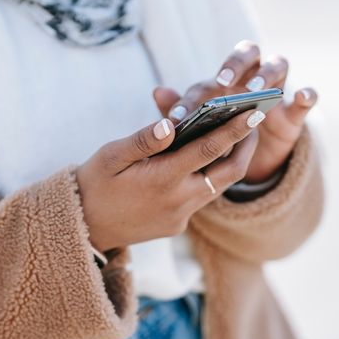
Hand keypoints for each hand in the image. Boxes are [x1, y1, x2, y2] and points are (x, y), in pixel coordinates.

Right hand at [77, 111, 262, 251]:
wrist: (82, 228)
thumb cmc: (94, 183)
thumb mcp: (111, 156)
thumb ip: (143, 140)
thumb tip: (171, 124)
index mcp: (163, 179)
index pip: (210, 149)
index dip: (236, 129)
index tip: (256, 111)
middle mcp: (179, 201)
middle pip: (230, 172)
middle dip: (246, 146)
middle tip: (253, 121)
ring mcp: (180, 216)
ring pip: (219, 186)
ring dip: (231, 162)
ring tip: (236, 136)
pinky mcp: (177, 226)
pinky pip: (202, 198)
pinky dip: (210, 177)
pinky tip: (205, 161)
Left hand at [153, 40, 317, 182]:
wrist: (249, 162)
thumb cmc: (220, 135)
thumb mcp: (200, 127)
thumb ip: (182, 109)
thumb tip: (157, 92)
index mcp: (225, 80)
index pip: (212, 74)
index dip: (198, 91)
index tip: (182, 113)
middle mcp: (251, 76)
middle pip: (248, 53)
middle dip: (235, 64)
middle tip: (221, 83)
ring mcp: (276, 90)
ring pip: (278, 66)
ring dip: (266, 76)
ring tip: (254, 93)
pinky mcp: (295, 113)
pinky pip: (306, 98)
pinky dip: (306, 95)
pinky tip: (301, 97)